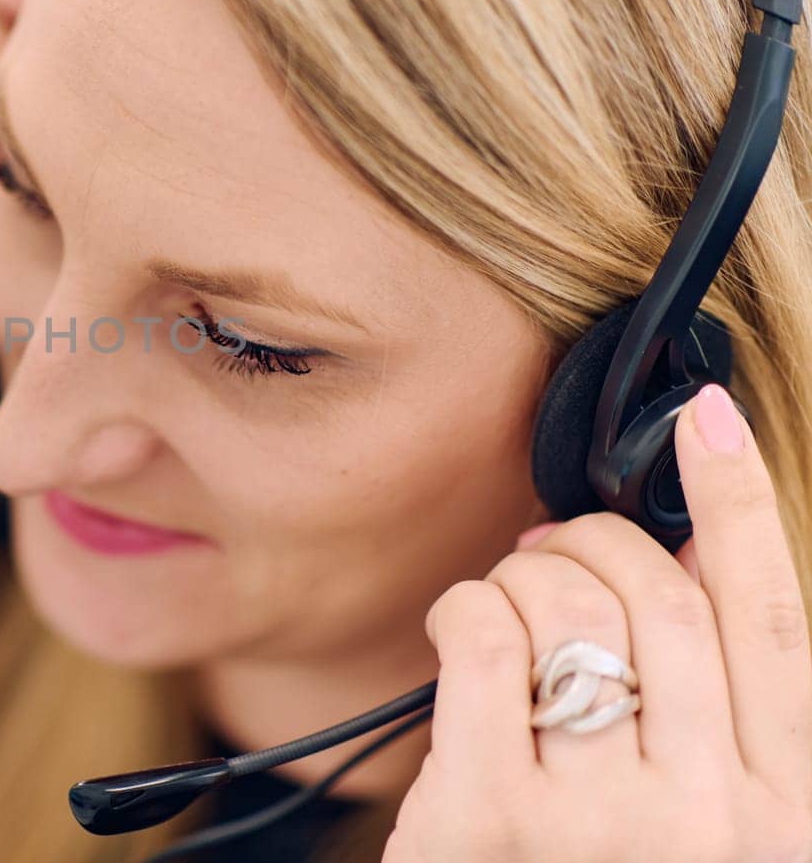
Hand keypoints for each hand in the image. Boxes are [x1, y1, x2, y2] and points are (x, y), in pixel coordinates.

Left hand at [383, 384, 811, 861]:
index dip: (741, 500)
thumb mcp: (693, 817)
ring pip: (570, 606)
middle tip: (553, 547)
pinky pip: (482, 641)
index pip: (771, 620)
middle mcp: (710, 818)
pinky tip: (460, 631)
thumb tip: (669, 559)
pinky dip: (465, 607)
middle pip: (661, 597)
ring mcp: (600, 824)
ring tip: (507, 598)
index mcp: (778, 810)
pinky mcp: (490, 821)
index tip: (708, 417)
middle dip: (595, 539)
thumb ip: (704, 704)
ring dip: (525, 571)